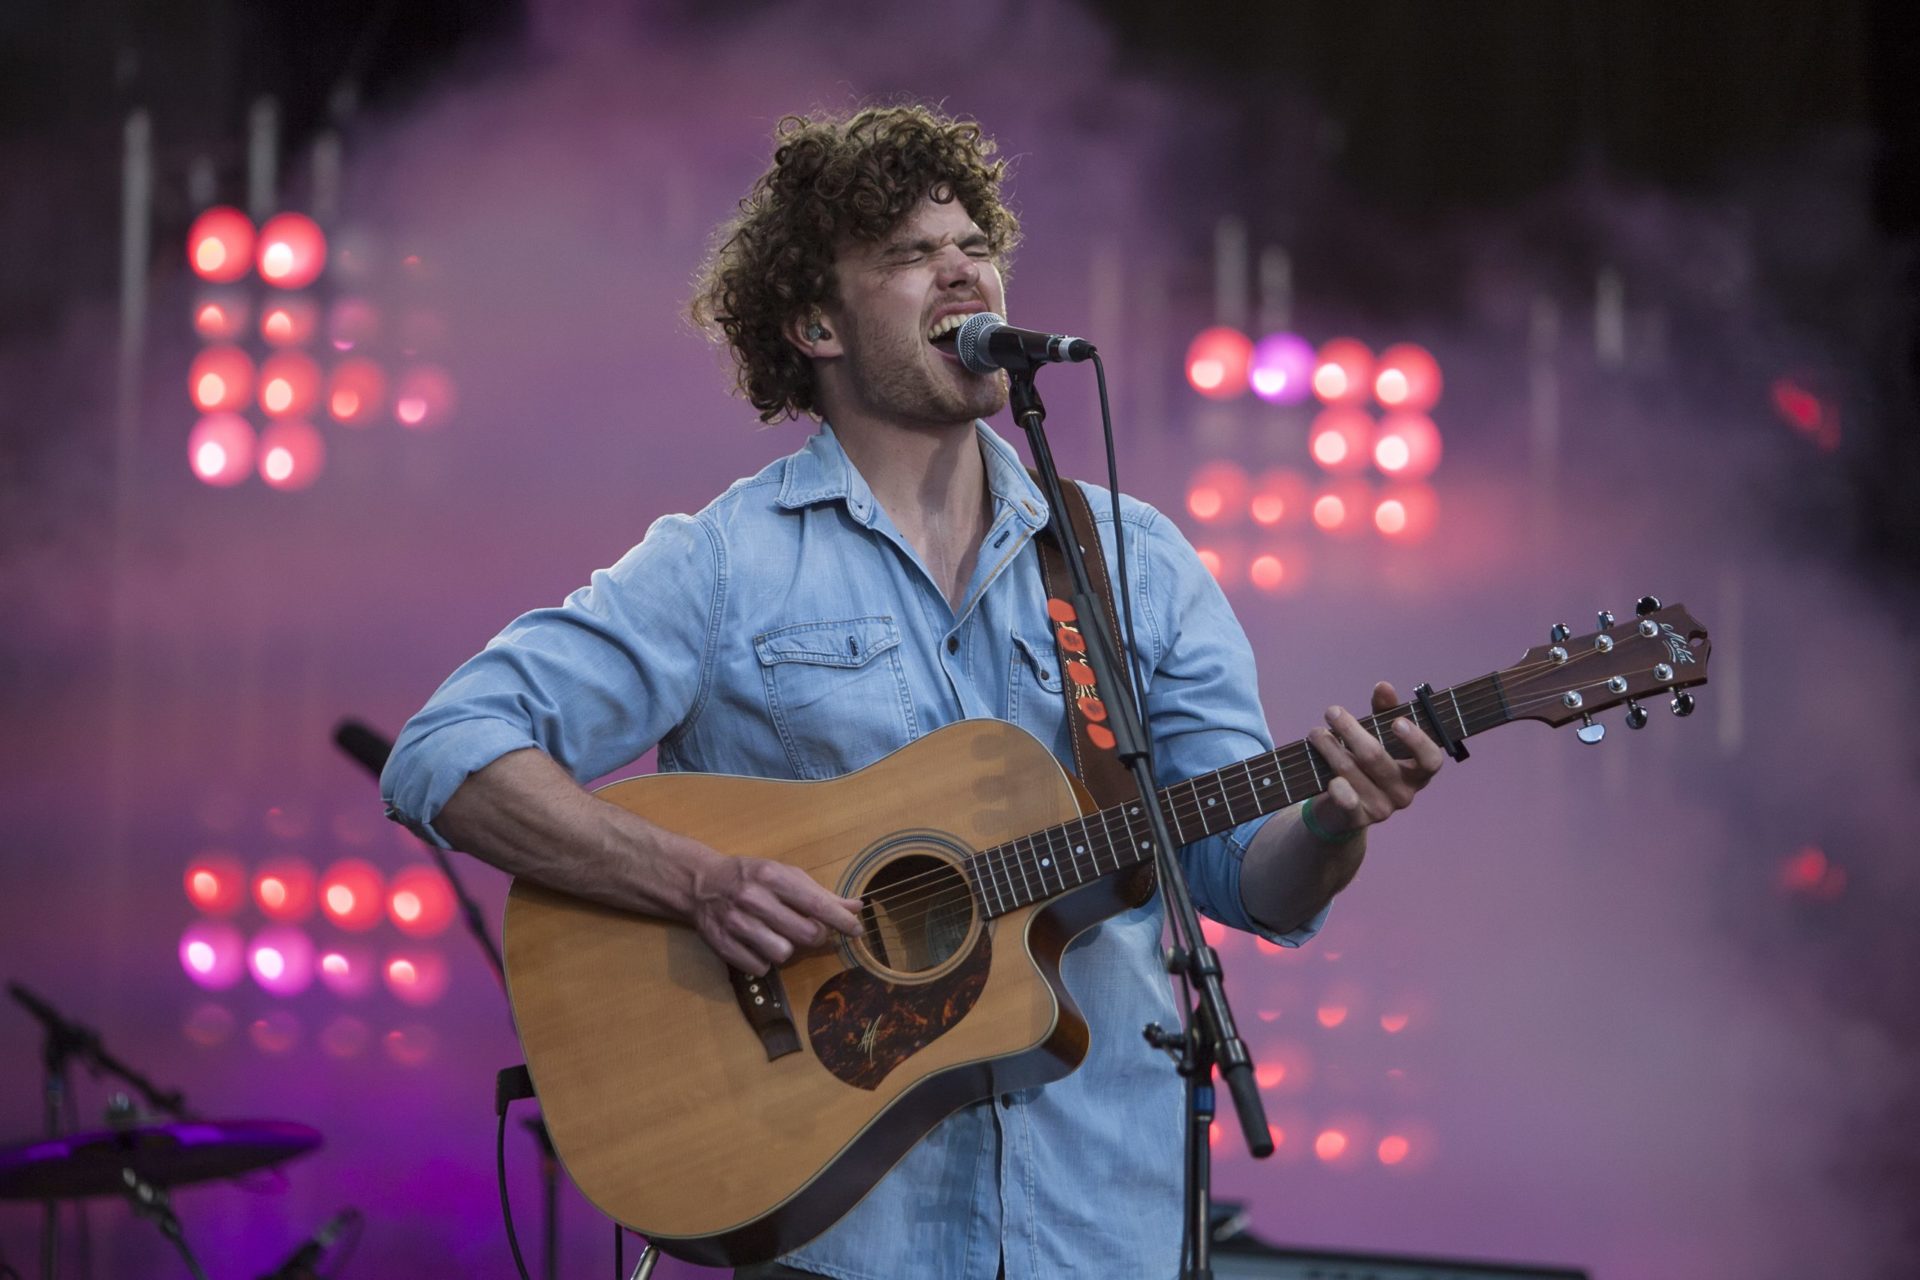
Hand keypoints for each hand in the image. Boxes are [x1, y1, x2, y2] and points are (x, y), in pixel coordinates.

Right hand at [688, 850, 863, 973]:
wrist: (700, 883)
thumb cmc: (750, 876)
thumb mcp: (784, 875)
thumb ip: (820, 893)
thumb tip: (856, 907)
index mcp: (773, 877)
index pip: (817, 904)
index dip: (842, 920)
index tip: (857, 930)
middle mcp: (754, 899)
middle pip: (806, 933)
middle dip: (816, 936)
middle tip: (810, 930)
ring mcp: (736, 923)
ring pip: (783, 953)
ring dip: (787, 948)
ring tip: (778, 935)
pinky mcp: (723, 945)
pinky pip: (760, 967)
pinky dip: (764, 961)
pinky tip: (758, 945)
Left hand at [1305, 681, 1446, 839]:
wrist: (1342, 808)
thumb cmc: (1367, 763)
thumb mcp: (1379, 734)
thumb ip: (1384, 710)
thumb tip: (1384, 687)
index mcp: (1418, 772)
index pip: (1431, 760)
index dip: (1417, 741)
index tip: (1396, 721)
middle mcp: (1404, 792)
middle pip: (1377, 758)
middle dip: (1350, 730)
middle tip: (1332, 711)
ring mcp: (1382, 808)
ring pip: (1351, 771)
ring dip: (1329, 747)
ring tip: (1316, 733)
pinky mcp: (1358, 819)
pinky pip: (1346, 801)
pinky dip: (1336, 786)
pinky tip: (1327, 774)